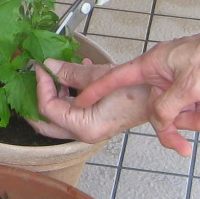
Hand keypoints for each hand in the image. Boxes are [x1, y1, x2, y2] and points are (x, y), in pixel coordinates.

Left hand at [32, 61, 199, 151]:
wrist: (164, 96)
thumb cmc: (140, 90)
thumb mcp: (100, 77)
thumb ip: (70, 73)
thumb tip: (49, 65)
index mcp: (85, 127)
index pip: (48, 108)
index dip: (41, 84)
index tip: (40, 66)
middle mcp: (85, 133)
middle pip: (45, 122)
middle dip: (37, 97)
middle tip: (35, 75)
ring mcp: (90, 128)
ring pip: (58, 115)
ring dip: (54, 92)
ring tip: (56, 70)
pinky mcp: (96, 120)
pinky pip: (73, 110)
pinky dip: (69, 93)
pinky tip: (76, 72)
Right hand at [69, 25, 199, 151]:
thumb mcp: (186, 86)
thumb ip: (166, 108)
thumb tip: (160, 122)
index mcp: (153, 63)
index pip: (116, 78)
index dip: (97, 90)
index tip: (80, 100)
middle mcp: (164, 73)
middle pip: (153, 107)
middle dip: (170, 127)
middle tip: (179, 144)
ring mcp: (181, 82)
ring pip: (176, 112)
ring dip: (197, 120)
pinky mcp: (198, 89)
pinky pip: (193, 110)